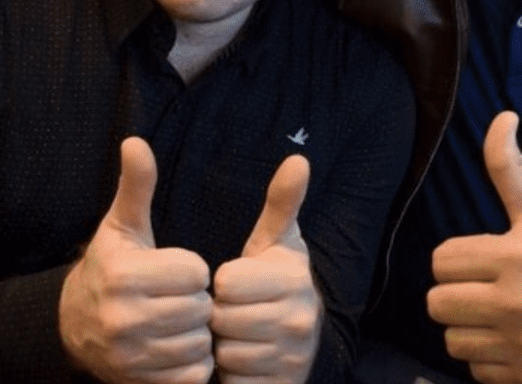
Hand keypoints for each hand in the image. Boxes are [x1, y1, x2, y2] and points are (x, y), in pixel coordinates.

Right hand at [60, 137, 213, 383]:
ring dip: (197, 334)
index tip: (178, 270)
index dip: (193, 269)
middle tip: (180, 297)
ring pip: (198, 344)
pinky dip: (192, 364)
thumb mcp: (120, 226)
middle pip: (199, 309)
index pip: (195, 272)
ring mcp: (129, 355)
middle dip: (197, 302)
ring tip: (178, 321)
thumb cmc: (110, 267)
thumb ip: (135, 187)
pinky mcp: (137, 382)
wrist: (74, 325)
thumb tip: (136, 142)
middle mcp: (122, 317)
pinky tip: (176, 346)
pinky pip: (191, 376)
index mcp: (123, 275)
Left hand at [211, 154, 320, 383]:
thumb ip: (282, 203)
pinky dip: (231, 376)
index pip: (226, 283)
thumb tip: (298, 159)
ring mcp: (293, 357)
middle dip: (220, 316)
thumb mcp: (278, 241)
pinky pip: (234, 383)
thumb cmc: (276, 281)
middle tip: (234, 311)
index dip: (222, 284)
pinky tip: (244, 360)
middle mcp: (301, 319)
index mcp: (294, 278)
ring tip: (238, 334)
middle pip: (223, 320)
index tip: (234, 283)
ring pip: (226, 354)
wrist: (301, 337)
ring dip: (223, 347)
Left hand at [427, 112, 521, 383]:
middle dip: (457, 294)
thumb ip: (509, 166)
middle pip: (437, 304)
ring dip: (471, 329)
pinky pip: (476, 371)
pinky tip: (516, 342)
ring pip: (453, 340)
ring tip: (501, 316)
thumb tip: (502, 117)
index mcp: (518, 256)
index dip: (459, 258)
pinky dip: (490, 360)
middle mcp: (520, 304)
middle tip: (487, 289)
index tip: (487, 259)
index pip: (441, 261)